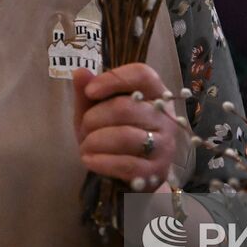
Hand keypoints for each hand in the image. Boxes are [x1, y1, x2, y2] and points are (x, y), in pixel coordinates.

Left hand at [73, 63, 179, 188]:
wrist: (130, 174)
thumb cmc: (113, 134)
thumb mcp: (96, 110)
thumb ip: (88, 91)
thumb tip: (80, 72)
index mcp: (155, 94)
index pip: (142, 75)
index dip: (114, 79)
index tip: (90, 91)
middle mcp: (165, 117)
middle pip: (126, 107)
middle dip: (94, 118)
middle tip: (84, 127)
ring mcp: (164, 145)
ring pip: (125, 136)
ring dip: (95, 141)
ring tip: (85, 146)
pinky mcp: (156, 171)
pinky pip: (126, 164)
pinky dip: (101, 161)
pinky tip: (89, 160)